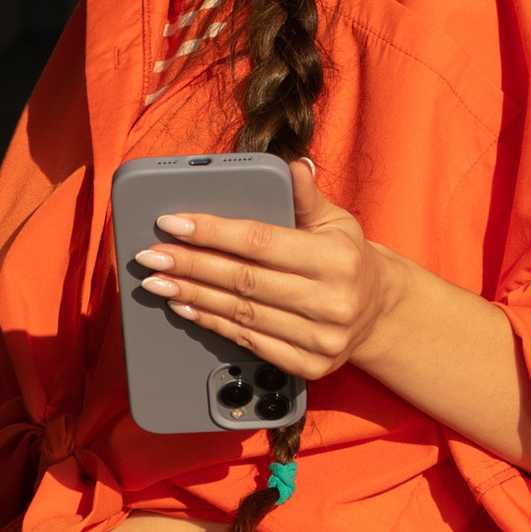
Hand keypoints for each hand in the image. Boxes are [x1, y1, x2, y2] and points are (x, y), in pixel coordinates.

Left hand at [135, 157, 400, 382]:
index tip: (171, 223)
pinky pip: (250, 342)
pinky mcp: (310, 367)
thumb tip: (292, 164)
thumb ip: (306, 196)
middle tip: (151, 256)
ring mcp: (321, 339)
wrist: (379, 311)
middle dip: (190, 266)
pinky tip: (186, 309)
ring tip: (158, 283)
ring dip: (192, 297)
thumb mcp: (334, 220)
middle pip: (243, 281)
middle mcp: (331, 301)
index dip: (211, 232)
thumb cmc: (347, 257)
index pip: (260, 242)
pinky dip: (213, 324)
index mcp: (336, 258)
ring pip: (241, 314)